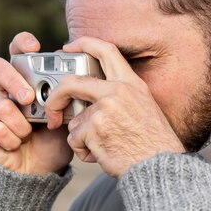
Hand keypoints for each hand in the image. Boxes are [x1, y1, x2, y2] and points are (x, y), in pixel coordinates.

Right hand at [0, 32, 72, 174]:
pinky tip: (17, 145)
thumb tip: (74, 82)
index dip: (22, 44)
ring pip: (0, 105)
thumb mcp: (67, 118)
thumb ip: (66, 99)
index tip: (34, 46)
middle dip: (13, 80)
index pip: (18, 53)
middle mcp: (6, 91)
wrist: (40, 172)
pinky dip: (11, 139)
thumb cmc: (53, 141)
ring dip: (20, 125)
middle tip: (28, 98)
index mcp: (26, 82)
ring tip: (28, 135)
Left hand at [44, 36, 184, 177]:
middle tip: (53, 111)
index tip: (67, 47)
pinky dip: (83, 152)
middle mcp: (117, 92)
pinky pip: (74, 140)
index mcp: (130, 84)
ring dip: (82, 139)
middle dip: (56, 97)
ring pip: (74, 121)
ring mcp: (104, 109)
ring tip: (104, 147)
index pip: (106, 50)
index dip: (83, 43)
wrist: (158, 166)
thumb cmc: (153, 145)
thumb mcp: (143, 108)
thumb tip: (88, 100)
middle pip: (72, 82)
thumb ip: (119, 97)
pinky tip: (102, 155)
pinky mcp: (94, 129)